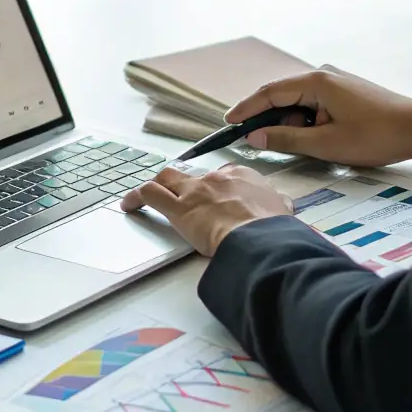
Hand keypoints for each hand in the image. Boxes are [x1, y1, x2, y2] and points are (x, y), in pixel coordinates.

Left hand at [120, 165, 292, 255]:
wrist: (258, 237)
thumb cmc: (272, 228)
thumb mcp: (282, 211)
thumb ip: (278, 205)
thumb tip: (282, 206)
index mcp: (243, 177)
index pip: (225, 175)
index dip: (217, 186)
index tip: (214, 196)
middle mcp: (216, 179)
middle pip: (192, 174)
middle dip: (185, 183)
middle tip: (180, 194)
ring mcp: (195, 191)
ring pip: (168, 178)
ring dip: (158, 185)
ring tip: (147, 194)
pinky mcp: (178, 208)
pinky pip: (150, 194)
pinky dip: (136, 197)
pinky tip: (129, 204)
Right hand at [226, 66, 411, 167]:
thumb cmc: (377, 135)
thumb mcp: (326, 143)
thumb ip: (287, 139)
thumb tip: (255, 137)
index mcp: (317, 81)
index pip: (269, 93)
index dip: (246, 109)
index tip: (228, 123)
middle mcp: (324, 75)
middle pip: (282, 95)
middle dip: (266, 118)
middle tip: (250, 140)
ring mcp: (336, 83)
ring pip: (299, 102)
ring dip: (290, 123)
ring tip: (289, 146)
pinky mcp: (346, 93)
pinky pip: (315, 104)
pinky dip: (305, 121)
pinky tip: (310, 139)